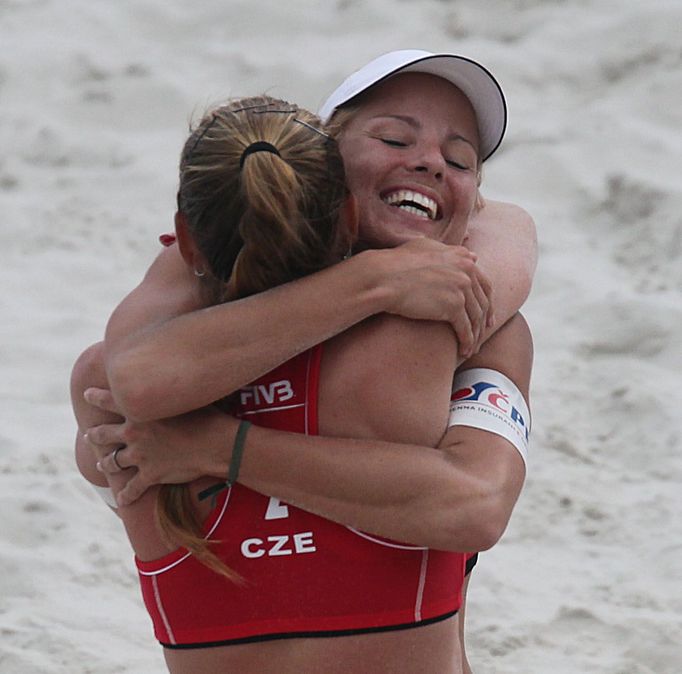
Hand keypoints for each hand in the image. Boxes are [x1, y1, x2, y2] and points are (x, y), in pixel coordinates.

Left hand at [83, 387, 235, 505]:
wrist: (216, 444)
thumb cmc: (207, 416)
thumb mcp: (184, 396)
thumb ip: (169, 392)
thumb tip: (170, 381)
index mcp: (140, 410)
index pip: (110, 399)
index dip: (95, 396)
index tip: (87, 394)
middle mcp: (134, 433)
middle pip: (104, 434)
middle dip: (94, 434)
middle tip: (88, 434)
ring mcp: (140, 456)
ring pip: (113, 461)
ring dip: (106, 463)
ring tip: (102, 463)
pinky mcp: (150, 475)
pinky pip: (132, 488)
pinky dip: (125, 496)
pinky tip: (122, 500)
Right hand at [381, 238, 493, 357]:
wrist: (384, 277)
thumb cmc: (397, 262)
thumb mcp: (427, 247)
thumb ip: (451, 251)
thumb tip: (472, 254)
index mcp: (462, 258)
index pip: (484, 283)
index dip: (486, 301)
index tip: (486, 314)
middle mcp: (467, 271)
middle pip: (483, 302)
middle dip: (484, 321)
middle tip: (483, 334)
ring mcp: (461, 288)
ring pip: (475, 318)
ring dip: (475, 335)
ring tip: (471, 348)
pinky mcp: (453, 306)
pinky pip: (465, 329)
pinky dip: (466, 342)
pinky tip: (464, 351)